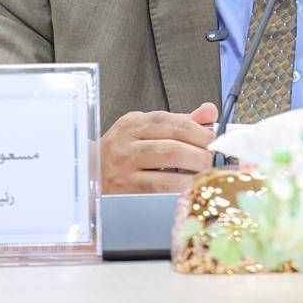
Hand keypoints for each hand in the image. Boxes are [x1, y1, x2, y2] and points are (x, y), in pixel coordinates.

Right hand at [101, 102, 217, 192]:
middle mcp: (125, 144)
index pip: (171, 122)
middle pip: (172, 146)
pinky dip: (179, 190)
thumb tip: (210, 110)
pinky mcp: (125, 192)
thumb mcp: (146, 130)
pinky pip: (159, 191)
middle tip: (212, 160)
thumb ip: (180, 121)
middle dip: (200, 154)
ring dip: (193, 174)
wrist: (88, 175)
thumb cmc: (124, 152)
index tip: (214, 139)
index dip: (199, 130)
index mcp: (133, 123)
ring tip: (205, 175)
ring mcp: (124, 170)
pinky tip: (191, 189)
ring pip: (167, 171)